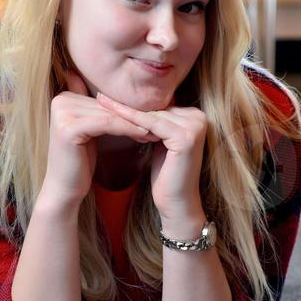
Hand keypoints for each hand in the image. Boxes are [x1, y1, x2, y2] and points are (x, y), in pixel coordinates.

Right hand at [42, 71, 159, 210]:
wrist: (65, 188)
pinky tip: (144, 135)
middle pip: (107, 107)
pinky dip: (127, 129)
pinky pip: (107, 123)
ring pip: (110, 115)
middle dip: (133, 117)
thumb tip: (127, 97)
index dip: (128, 110)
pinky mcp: (69, 127)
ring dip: (134, 123)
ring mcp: (62, 113)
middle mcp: (60, 101)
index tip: (152, 117)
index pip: (104, 102)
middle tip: (158, 123)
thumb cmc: (81, 161)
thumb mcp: (91, 131)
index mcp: (64, 98)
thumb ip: (99, 111)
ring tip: (155, 130)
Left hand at [95, 91, 206, 221]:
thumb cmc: (166, 176)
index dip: (133, 104)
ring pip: (150, 114)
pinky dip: (130, 120)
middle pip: (155, 108)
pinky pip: (150, 124)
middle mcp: (200, 117)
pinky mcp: (185, 137)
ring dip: (123, 110)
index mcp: (196, 116)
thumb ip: (157, 124)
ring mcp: (195, 126)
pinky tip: (111, 117)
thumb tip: (138, 104)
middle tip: (100, 97)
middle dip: (127, 105)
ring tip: (101, 102)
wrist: (177, 203)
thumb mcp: (161, 143)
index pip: (159, 107)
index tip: (108, 98)